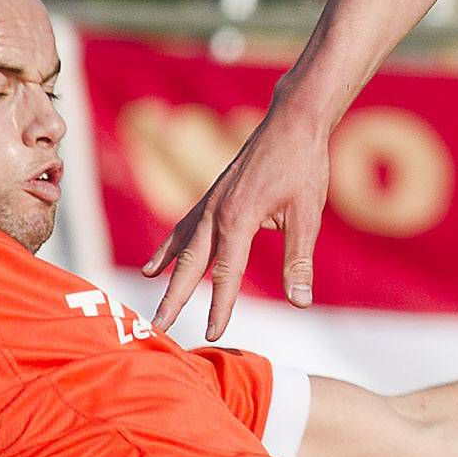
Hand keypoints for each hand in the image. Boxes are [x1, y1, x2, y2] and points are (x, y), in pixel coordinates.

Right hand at [144, 100, 335, 333]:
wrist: (292, 122)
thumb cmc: (303, 166)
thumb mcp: (307, 216)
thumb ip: (299, 262)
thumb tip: (301, 303)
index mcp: (238, 219)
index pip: (227, 274)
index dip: (221, 306)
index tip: (213, 334)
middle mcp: (216, 212)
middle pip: (192, 264)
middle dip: (176, 297)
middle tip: (158, 327)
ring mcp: (211, 202)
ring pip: (183, 244)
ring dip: (168, 272)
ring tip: (150, 293)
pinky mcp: (213, 195)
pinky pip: (185, 227)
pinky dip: (170, 246)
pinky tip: (159, 263)